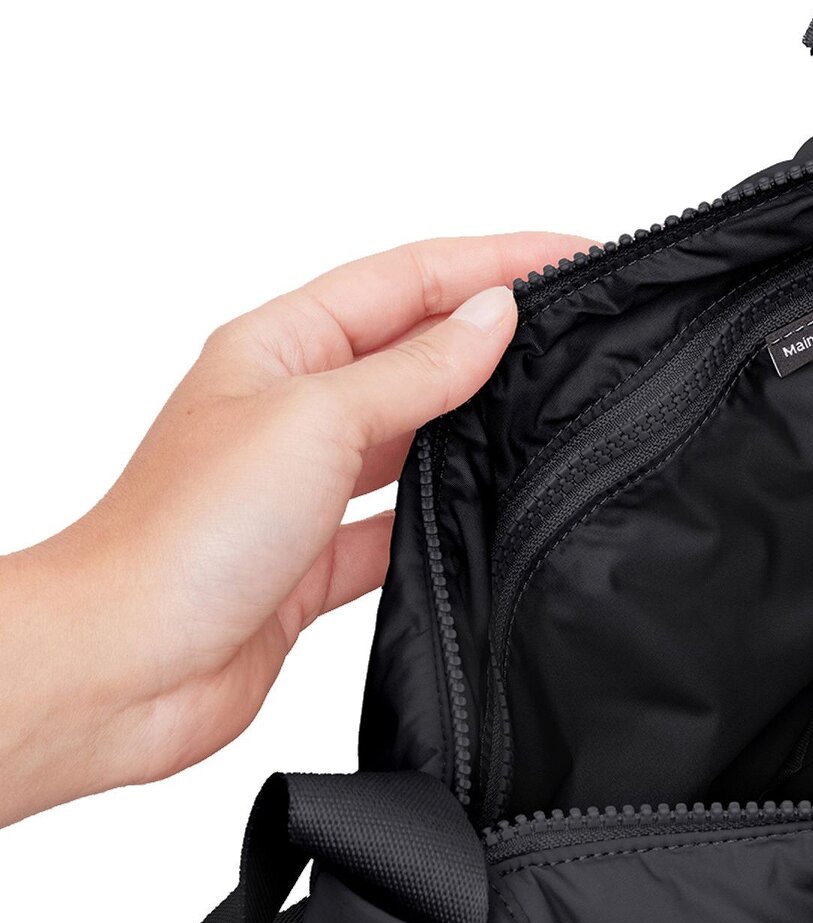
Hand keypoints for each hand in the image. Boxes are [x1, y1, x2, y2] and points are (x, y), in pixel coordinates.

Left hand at [0, 233, 583, 825]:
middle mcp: (292, 409)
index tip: (572, 254)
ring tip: (555, 404)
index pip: (407, 279)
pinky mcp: (319, 561)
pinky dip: (448, 514)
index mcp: (279, 347)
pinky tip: (493, 512)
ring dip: (477, 420)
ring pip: (414, 436)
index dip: (492, 260)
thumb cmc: (185, 535)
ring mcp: (305, 487)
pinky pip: (401, 522)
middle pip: (414, 350)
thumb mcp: (316, 420)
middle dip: (495, 331)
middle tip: (581, 322)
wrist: (122, 668)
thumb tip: (493, 316)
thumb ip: (415, 371)